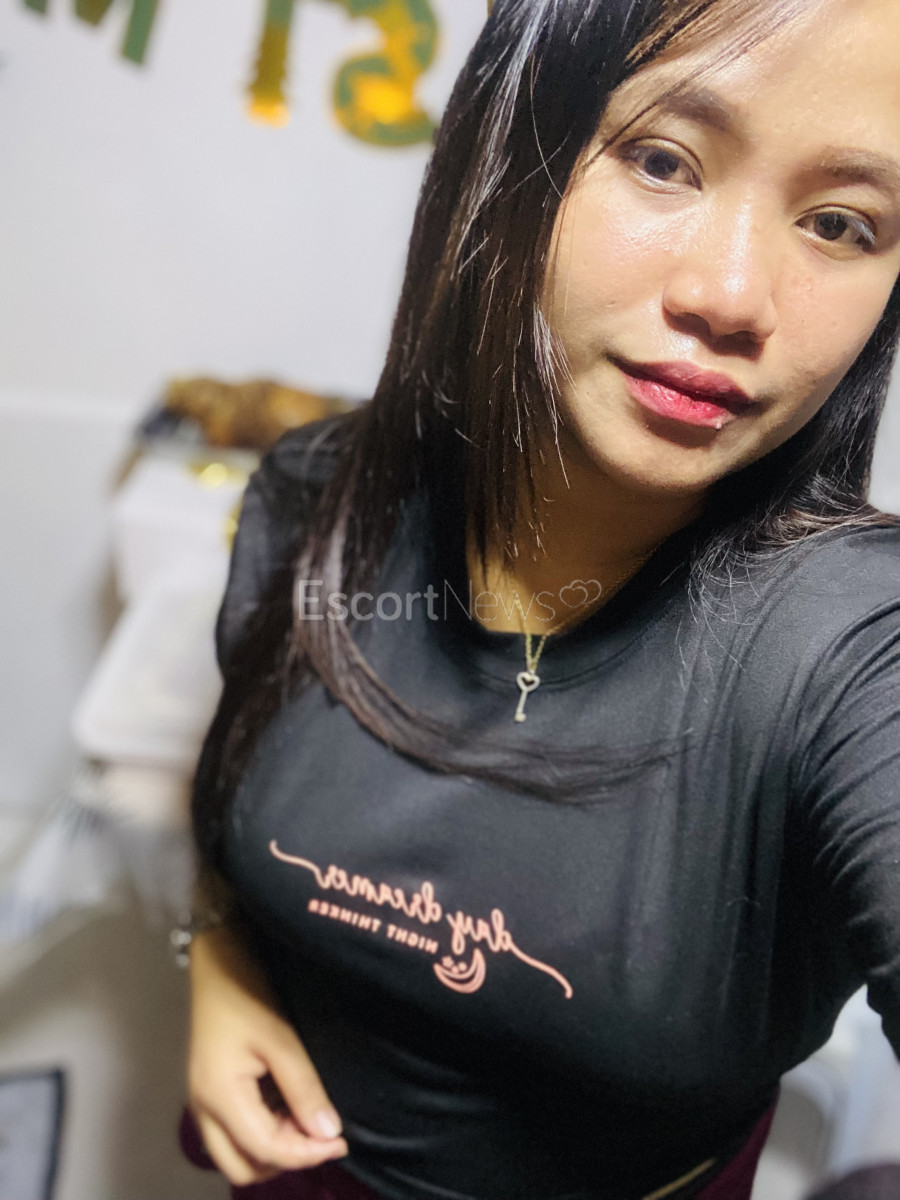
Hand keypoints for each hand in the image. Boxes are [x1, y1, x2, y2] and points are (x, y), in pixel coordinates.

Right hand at [187, 925, 348, 1184]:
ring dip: (274, 1148)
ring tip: (307, 1118)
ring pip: (237, 1154)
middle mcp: (204, 1109)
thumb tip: (329, 1133)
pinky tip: (289, 1107)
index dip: (306, 1154)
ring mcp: (204, 1102)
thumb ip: (304, 1089)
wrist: (217, 959)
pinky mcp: (211, 1091)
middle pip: (242, 1166)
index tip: (342, 1141)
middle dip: (284, 1160)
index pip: (265, 1150)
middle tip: (320, 1134)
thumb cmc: (247, 992)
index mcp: (219, 1097)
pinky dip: (264, 1132)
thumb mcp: (281, 1038)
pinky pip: (236, 1132)